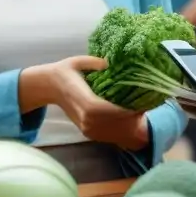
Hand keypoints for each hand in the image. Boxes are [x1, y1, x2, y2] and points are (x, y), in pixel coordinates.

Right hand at [22, 56, 150, 150]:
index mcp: (83, 101)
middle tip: (146, 110)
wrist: (49, 86)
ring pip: (110, 132)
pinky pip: (106, 134)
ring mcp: (85, 127)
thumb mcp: (77, 62)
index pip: (106, 110)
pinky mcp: (86, 130)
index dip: (124, 111)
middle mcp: (85, 118)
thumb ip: (92, 62)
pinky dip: (119, 131)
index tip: (140, 106)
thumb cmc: (65, 71)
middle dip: (130, 120)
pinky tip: (130, 124)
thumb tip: (107, 62)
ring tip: (141, 117)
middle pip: (112, 124)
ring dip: (127, 127)